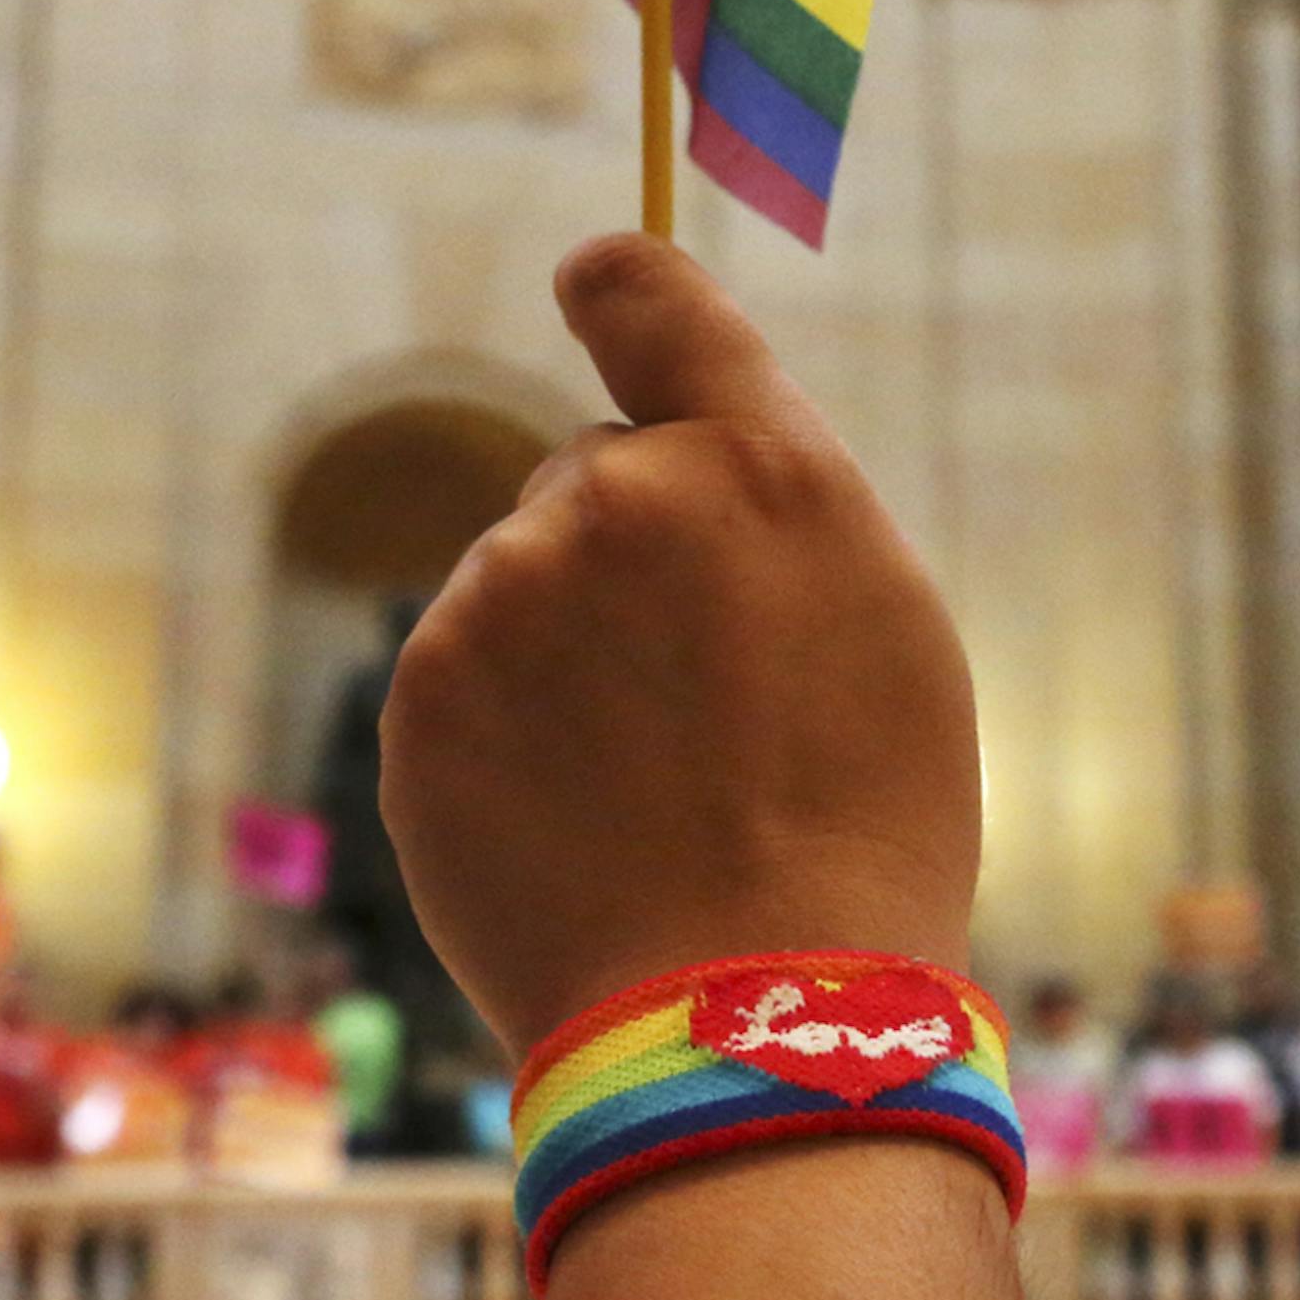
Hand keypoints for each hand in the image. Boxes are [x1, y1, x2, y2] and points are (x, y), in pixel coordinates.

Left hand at [380, 232, 981, 1061]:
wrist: (748, 1018)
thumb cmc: (860, 826)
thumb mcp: (877, 618)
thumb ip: (761, 493)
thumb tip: (652, 443)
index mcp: (753, 462)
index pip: (653, 298)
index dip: (620, 283)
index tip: (593, 281)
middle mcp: (614, 494)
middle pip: (590, 472)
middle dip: (630, 551)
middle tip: (702, 696)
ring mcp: (503, 591)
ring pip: (522, 580)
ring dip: (566, 648)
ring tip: (646, 785)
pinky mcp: (422, 688)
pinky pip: (466, 671)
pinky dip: (504, 727)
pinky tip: (573, 817)